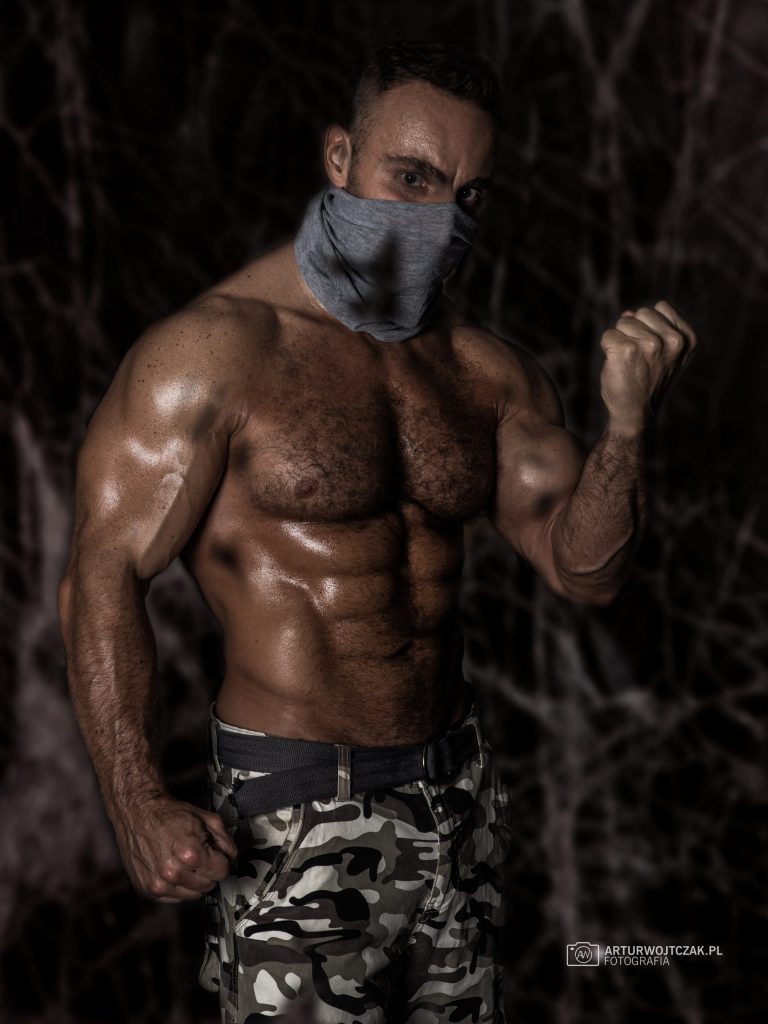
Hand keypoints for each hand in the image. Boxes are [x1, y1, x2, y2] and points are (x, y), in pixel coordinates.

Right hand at [112, 794, 238, 903]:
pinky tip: (172, 867)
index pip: (222, 871)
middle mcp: (173, 872)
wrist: (139, 812)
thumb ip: (226, 840)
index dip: (221, 860)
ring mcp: (159, 883)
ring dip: (193, 880)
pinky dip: (178, 886)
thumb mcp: (207, 819)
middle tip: (198, 854)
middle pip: (209, 884)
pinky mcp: (147, 889)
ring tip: (183, 860)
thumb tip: (232, 857)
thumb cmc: (170, 814)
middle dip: (208, 870)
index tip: (214, 853)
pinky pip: (175, 898)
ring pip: (194, 895)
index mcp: (191, 854)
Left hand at [599, 300, 697, 433]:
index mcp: (687, 339)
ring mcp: (651, 345)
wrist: (636, 413)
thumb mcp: (663, 353)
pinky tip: (618, 366)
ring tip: (630, 363)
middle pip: (641, 312)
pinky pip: (608, 335)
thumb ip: (652, 328)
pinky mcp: (627, 351)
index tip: (653, 350)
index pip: (661, 307)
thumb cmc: (647, 381)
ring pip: (623, 322)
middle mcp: (673, 341)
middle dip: (634, 331)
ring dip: (621, 339)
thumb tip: (628, 313)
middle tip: (639, 359)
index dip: (650, 325)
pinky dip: (607, 348)